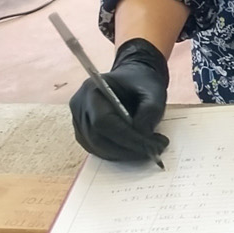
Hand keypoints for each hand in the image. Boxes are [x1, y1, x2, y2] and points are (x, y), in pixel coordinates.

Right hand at [69, 38, 170, 161]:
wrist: (133, 78)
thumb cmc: (142, 82)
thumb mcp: (153, 91)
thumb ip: (150, 111)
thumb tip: (142, 137)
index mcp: (92, 89)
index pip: (103, 122)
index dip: (127, 138)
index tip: (152, 147)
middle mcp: (79, 105)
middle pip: (98, 138)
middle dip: (127, 149)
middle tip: (155, 150)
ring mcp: (78, 120)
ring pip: (97, 147)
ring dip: (124, 154)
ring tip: (148, 148)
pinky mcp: (83, 133)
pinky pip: (97, 149)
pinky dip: (117, 153)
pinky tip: (135, 149)